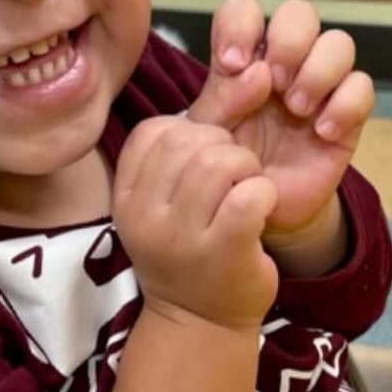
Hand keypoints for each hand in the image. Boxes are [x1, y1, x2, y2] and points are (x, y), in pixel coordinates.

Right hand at [113, 117, 278, 329]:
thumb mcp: (183, 188)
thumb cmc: (193, 247)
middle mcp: (143, 216)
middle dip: (226, 148)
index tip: (205, 162)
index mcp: (126, 195)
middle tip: (235, 179)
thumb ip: (214, 122)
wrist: (202, 323)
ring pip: (221, 162)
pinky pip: (249, 196)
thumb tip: (256, 67)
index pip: (155, 131)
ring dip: (248, 170)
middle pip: (191, 141)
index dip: (192, 134)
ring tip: (248, 193)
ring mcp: (179, 238)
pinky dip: (265, 194)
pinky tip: (261, 211)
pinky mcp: (220, 252)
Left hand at [188, 0, 374, 237]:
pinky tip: (322, 133)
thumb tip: (256, 71)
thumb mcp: (209, 134)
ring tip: (297, 109)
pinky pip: (362, 87)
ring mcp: (320, 87)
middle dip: (289, 41)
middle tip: (274, 83)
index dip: (241, 25)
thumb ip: (221, 98)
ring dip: (317, 72)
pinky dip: (344, 105)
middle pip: (300, 13)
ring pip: (339, 43)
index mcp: (244, 59)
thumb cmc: (227, 164)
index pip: (245, 10)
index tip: (233, 65)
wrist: (255, 211)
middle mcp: (285, 64)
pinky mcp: (347, 116)